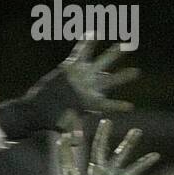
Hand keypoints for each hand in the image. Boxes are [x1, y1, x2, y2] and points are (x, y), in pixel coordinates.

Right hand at [0, 40, 139, 138]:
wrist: (36, 109)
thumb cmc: (51, 119)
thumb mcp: (63, 124)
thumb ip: (72, 130)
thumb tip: (76, 143)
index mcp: (90, 103)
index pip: (107, 105)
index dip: (118, 107)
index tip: (130, 107)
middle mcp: (89, 89)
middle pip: (110, 81)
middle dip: (123, 77)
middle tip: (137, 72)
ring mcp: (82, 77)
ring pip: (101, 63)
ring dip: (113, 54)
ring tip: (126, 43)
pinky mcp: (71, 68)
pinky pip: (81, 52)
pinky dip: (87, 42)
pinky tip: (95, 30)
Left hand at [56, 118, 159, 174]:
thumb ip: (65, 159)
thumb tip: (62, 137)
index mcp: (94, 169)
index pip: (99, 148)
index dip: (102, 135)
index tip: (106, 121)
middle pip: (119, 156)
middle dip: (128, 144)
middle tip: (137, 130)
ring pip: (130, 173)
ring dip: (142, 164)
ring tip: (156, 155)